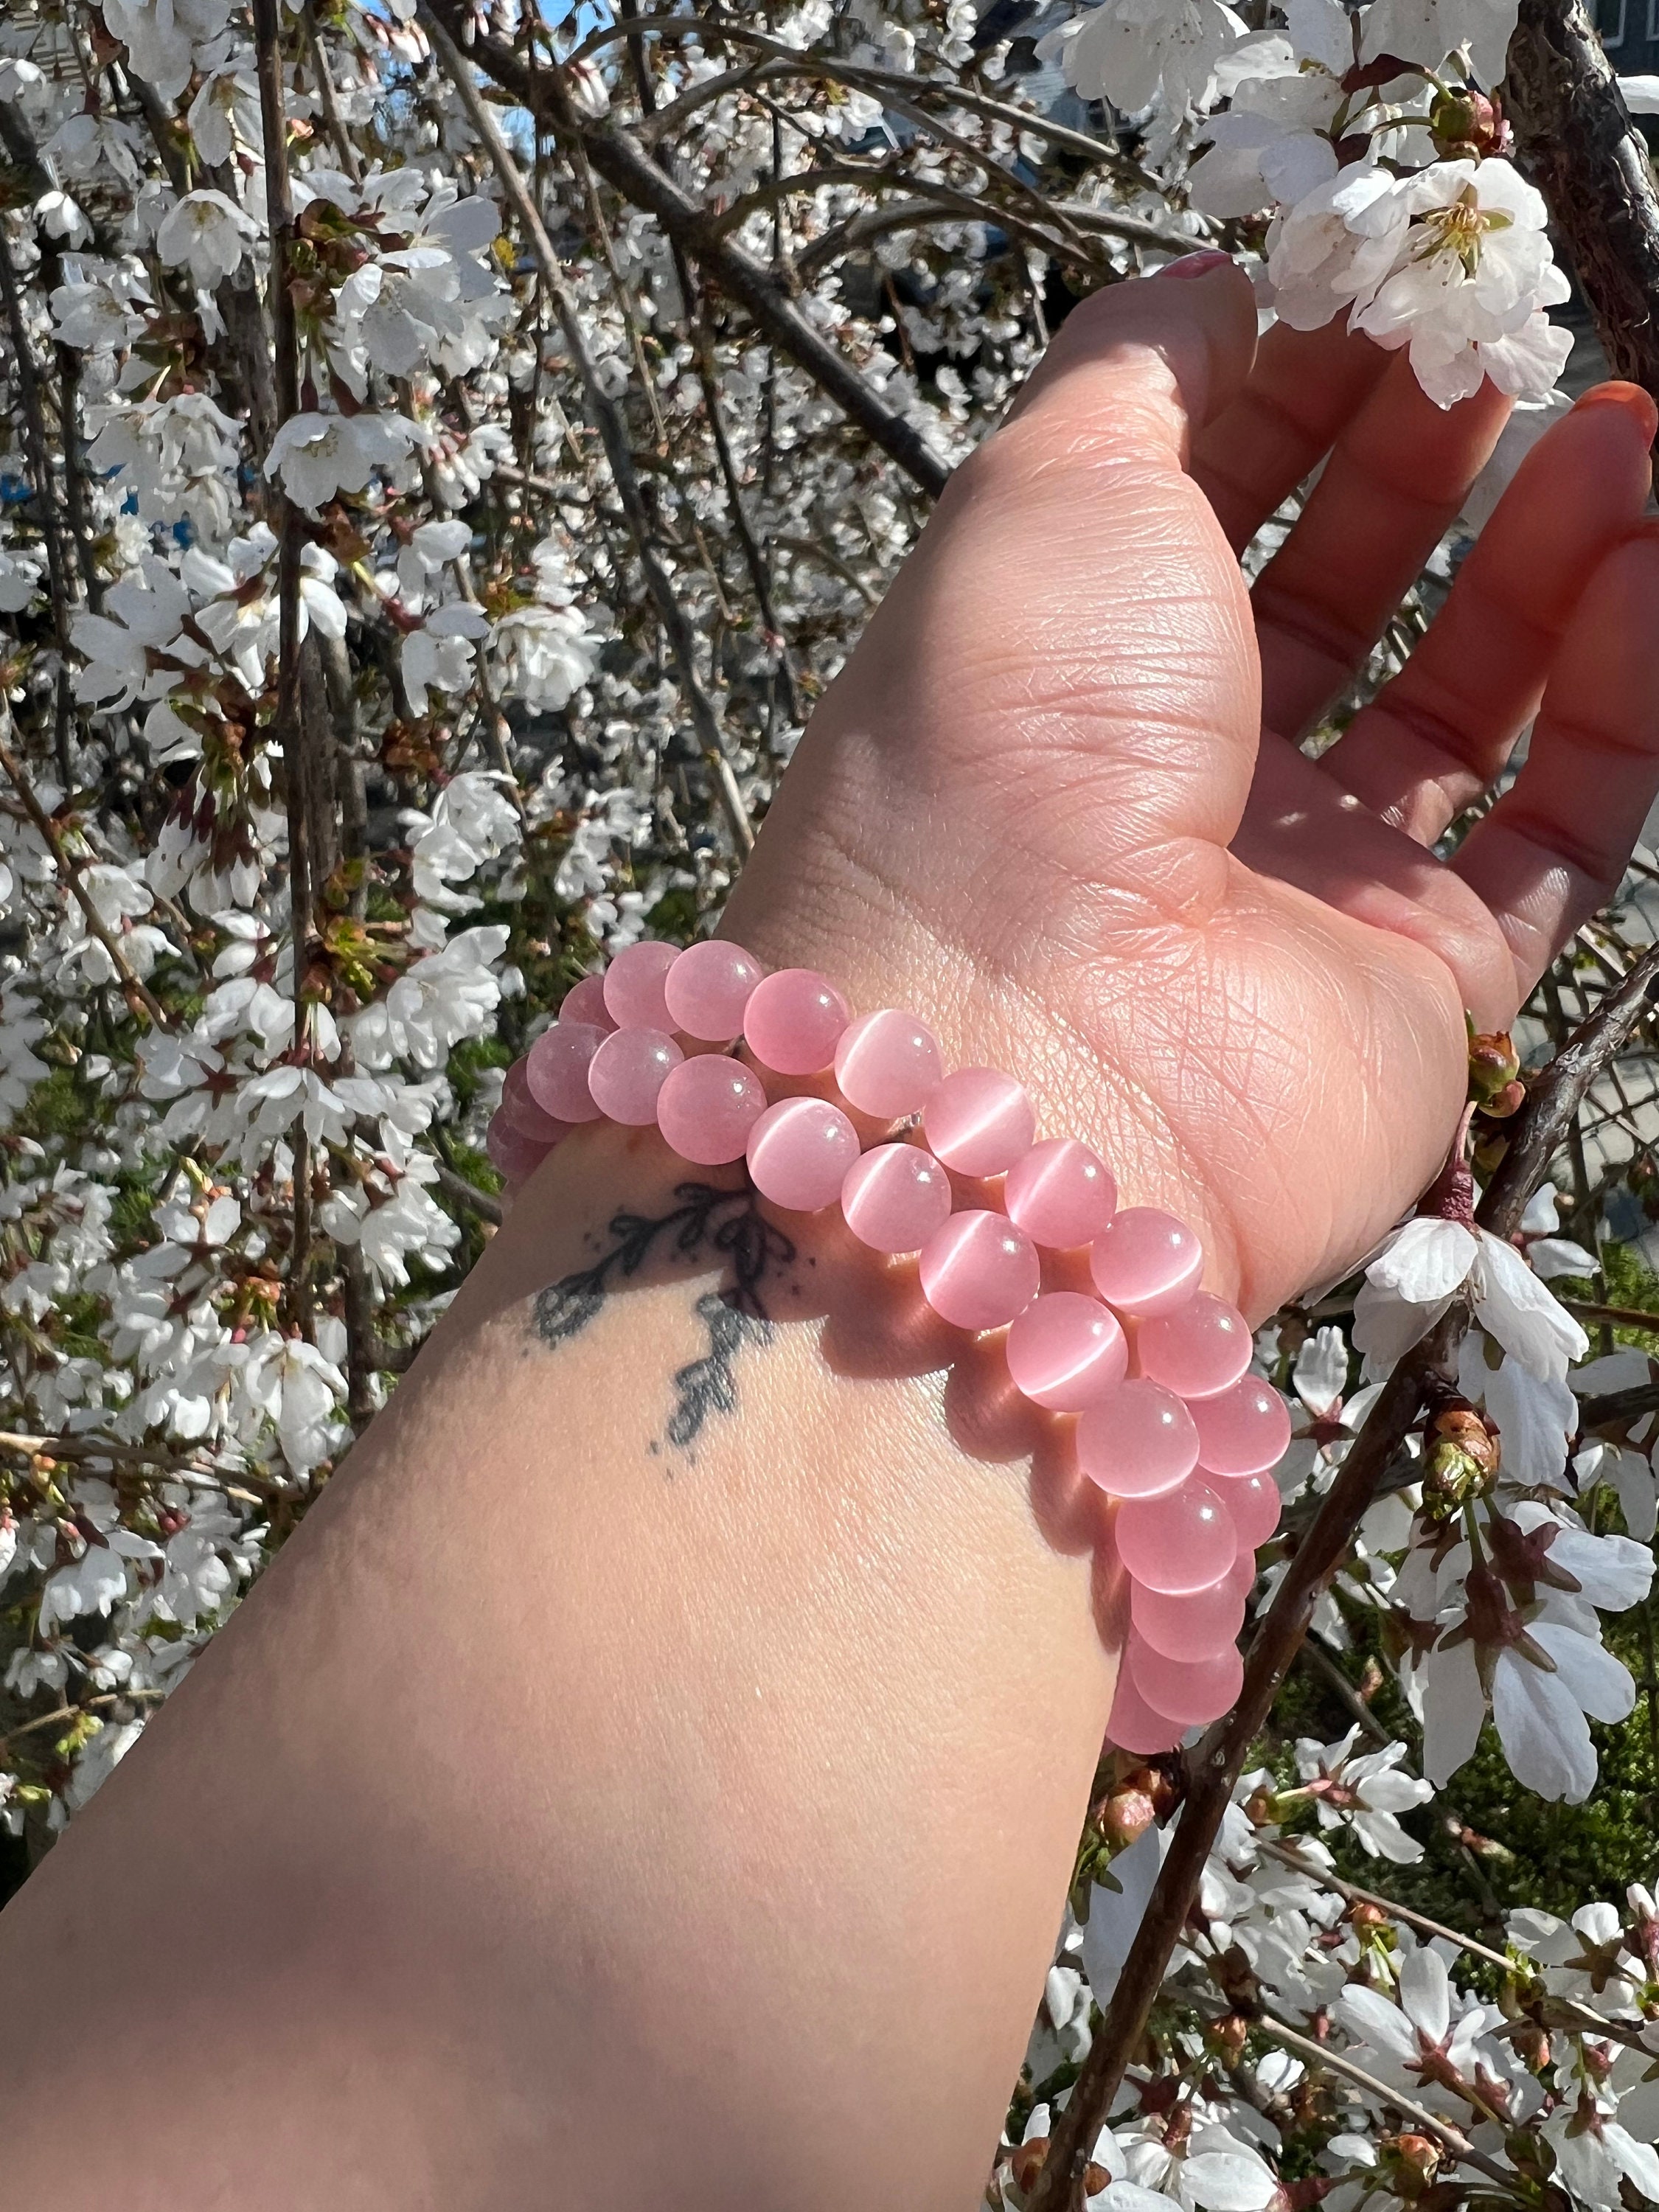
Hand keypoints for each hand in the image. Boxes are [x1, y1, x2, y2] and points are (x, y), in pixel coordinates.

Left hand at [726, 262, 1658, 1314]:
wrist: (1025, 1060)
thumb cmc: (1002, 752)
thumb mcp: (1038, 490)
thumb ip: (1135, 370)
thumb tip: (1216, 284)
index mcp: (1058, 664)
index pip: (1197, 499)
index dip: (1295, 385)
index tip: (1392, 287)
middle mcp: (1172, 779)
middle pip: (1332, 594)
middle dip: (1424, 459)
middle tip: (1511, 347)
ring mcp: (1301, 889)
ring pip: (1460, 703)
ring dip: (1545, 560)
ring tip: (1617, 434)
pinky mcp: (1423, 987)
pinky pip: (1556, 828)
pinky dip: (1621, 693)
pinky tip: (1648, 559)